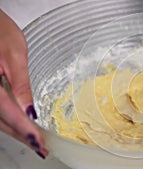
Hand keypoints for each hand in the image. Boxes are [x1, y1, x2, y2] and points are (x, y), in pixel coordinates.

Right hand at [0, 9, 47, 158]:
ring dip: (16, 131)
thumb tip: (30, 111)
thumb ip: (20, 85)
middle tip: (41, 148)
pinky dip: (10, 121)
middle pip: (1, 121)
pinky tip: (22, 126)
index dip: (25, 130)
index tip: (39, 142)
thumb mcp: (14, 57)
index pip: (8, 113)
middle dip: (22, 136)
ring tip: (35, 142)